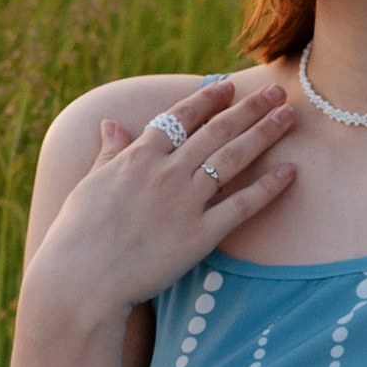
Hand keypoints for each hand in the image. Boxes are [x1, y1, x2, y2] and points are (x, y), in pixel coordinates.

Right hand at [23, 77, 297, 327]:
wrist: (81, 280)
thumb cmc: (76, 236)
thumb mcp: (88, 185)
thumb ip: (108, 153)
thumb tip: (111, 123)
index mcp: (137, 157)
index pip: (180, 117)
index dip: (208, 99)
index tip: (229, 85)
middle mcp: (166, 171)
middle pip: (216, 130)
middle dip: (249, 107)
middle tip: (276, 90)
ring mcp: (185, 201)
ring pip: (233, 158)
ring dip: (264, 132)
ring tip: (288, 115)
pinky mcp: (200, 235)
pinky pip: (242, 206)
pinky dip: (268, 187)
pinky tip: (290, 171)